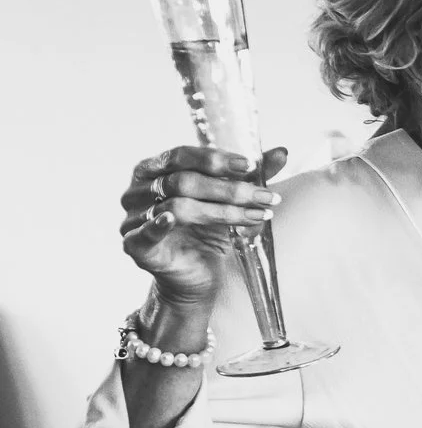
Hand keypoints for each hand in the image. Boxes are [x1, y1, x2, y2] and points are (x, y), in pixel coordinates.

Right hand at [119, 145, 284, 303]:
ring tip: (257, 217)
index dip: (215, 159)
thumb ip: (251, 176)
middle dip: (230, 189)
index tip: (251, 166)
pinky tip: (172, 219)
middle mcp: (139, 190)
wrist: (198, 274)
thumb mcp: (232, 200)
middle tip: (266, 196)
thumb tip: (282, 152)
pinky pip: (143, 233)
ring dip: (222, 211)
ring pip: (177, 206)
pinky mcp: (134, 245)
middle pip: (183, 181)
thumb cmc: (208, 231)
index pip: (182, 155)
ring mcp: (133, 217)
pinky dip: (157, 224)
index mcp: (155, 170)